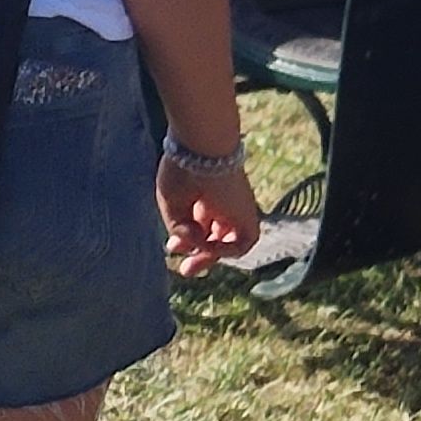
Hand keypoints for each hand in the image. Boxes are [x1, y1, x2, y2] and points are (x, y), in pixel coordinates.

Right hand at [157, 150, 263, 275]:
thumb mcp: (172, 204)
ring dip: (211, 255)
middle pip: (216, 236)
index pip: (200, 224)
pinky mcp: (249, 214)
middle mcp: (222, 202)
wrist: (203, 149)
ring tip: (190, 263)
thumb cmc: (182, 169)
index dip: (186, 240)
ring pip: (230, 241)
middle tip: (184, 271)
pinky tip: (206, 245)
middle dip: (200, 255)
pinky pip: (244, 243)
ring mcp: (237, 208)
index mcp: (204, 193)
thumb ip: (180, 228)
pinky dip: (225, 250)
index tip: (171, 247)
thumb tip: (192, 245)